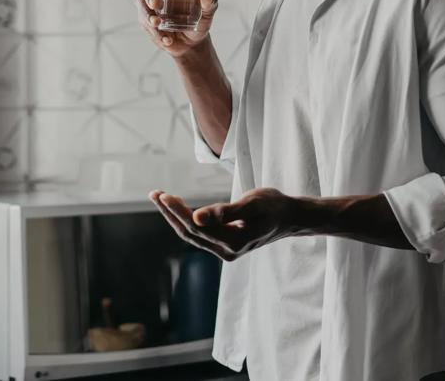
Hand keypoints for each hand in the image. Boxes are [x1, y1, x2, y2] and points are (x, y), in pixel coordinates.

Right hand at [135, 0, 218, 57]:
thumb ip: (210, 3)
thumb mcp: (207, 13)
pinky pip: (144, 22)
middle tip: (156, 4)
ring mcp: (148, 5)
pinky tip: (167, 39)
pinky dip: (154, 31)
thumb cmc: (200, 22)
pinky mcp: (145, 19)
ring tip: (158, 23)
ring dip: (146, 12)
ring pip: (139, 2)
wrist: (192, 43)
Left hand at [148, 188, 304, 261]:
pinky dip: (185, 219)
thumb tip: (197, 217)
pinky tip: (176, 206)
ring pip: (192, 234)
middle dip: (170, 213)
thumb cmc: (274, 205)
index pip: (196, 227)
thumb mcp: (252, 203)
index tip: (163, 195)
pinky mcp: (224, 245)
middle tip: (154, 193)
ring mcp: (225, 251)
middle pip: (189, 232)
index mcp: (234, 242)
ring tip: (159, 196)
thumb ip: (225, 211)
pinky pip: (198, 233)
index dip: (177, 211)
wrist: (290, 217)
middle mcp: (227, 252)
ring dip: (174, 216)